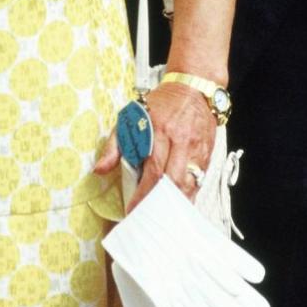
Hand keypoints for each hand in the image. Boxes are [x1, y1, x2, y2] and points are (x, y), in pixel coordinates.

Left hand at [93, 82, 215, 211]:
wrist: (193, 88)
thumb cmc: (161, 103)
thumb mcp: (131, 116)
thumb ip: (115, 144)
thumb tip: (99, 169)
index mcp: (159, 130)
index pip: (152, 169)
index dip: (143, 193)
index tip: (132, 210)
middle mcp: (180, 141)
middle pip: (172, 181)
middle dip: (158, 203)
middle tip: (146, 218)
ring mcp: (196, 149)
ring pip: (188, 184)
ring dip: (175, 204)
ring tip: (161, 218)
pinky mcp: (207, 154)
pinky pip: (199, 181)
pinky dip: (188, 196)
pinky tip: (178, 206)